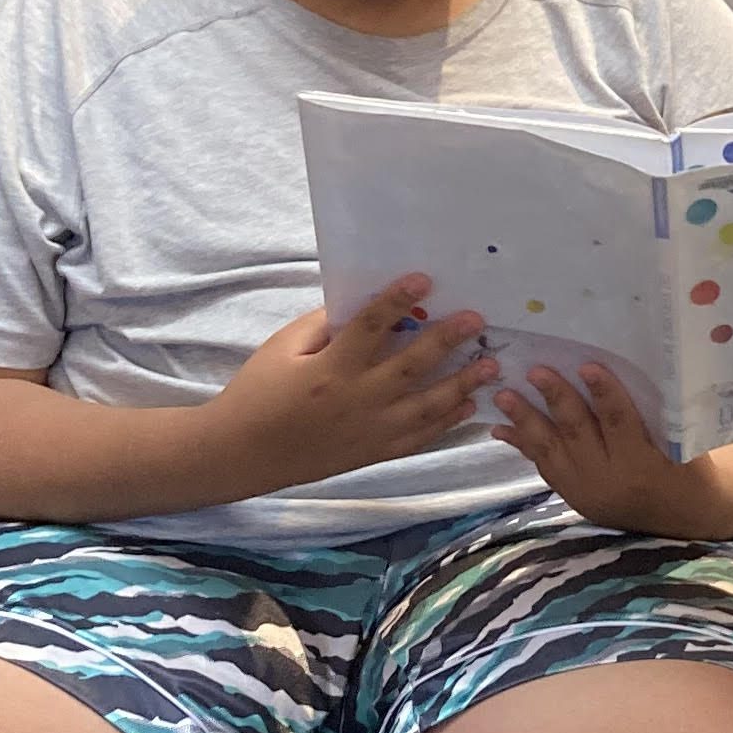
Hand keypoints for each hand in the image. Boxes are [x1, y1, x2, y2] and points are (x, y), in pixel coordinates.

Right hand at [203, 278, 496, 493]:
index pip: (370, 328)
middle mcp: (355, 400)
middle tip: (476, 320)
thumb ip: (323, 325)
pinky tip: (468, 405)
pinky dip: (446, 423)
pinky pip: (418, 439)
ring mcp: (368, 431)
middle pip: (410, 367)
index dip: (397, 301)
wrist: (242, 453)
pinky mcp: (373, 453)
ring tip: (489, 364)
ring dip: (461, 384)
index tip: (424, 279)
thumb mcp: (282, 348)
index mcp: (330, 369)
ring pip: (425, 407)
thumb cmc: (258, 392)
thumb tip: (365, 305)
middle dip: (445, 341)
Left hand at [493, 364, 718, 539]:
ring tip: (503, 396)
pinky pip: (542, 465)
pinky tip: (501, 427)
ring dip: (525, 421)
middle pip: (578, 433)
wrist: (675, 519)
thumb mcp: (679, 443)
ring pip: (551, 450)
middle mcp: (607, 480)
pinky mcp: (569, 495)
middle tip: (535, 371)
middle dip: (555, 400)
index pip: (620, 423)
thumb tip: (620, 367)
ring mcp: (583, 490)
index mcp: (641, 465)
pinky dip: (522, 444)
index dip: (604, 394)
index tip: (588, 366)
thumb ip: (653, 415)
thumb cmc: (684, 467)